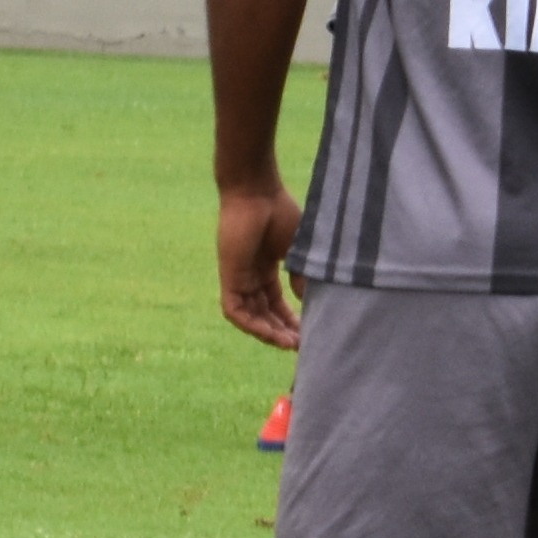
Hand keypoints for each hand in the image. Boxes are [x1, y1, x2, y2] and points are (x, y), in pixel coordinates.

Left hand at [219, 181, 307, 349]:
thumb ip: (303, 276)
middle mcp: (250, 275)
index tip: (309, 332)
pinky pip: (235, 310)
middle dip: (282, 331)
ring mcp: (238, 276)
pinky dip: (251, 325)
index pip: (277, 301)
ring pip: (250, 315)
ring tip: (290, 344)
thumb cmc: (280, 211)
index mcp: (266, 266)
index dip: (291, 318)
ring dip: (269, 333)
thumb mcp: (299, 250)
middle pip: (264, 312)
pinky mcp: (228, 277)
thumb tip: (309, 302)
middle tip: (301, 345)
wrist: (257, 192)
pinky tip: (271, 335)